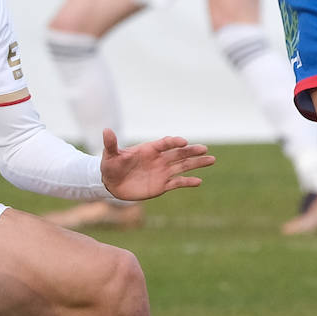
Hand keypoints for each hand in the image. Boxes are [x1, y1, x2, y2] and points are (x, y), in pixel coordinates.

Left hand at [100, 128, 214, 199]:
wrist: (112, 184)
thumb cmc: (111, 166)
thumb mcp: (109, 155)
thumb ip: (111, 144)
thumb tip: (106, 130)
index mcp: (149, 149)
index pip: (165, 143)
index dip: (174, 142)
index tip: (183, 141)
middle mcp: (159, 159)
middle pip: (179, 153)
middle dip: (192, 151)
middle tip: (205, 149)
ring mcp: (162, 172)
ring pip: (183, 166)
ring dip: (197, 163)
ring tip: (211, 160)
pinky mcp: (162, 185)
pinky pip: (178, 182)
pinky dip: (188, 182)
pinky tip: (198, 181)